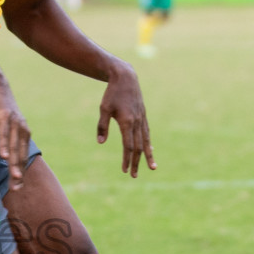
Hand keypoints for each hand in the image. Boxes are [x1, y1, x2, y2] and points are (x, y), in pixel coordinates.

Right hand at [0, 83, 30, 189]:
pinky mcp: (5, 118)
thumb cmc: (0, 108)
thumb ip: (8, 139)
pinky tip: (3, 157)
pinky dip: (4, 146)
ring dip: (15, 163)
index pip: (22, 158)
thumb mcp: (6, 125)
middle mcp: (22, 130)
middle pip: (20, 156)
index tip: (17, 187)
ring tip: (15, 177)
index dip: (21, 173)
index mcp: (23, 134)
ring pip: (15, 148)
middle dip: (19, 173)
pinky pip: (4, 135)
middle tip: (17, 188)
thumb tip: (6, 154)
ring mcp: (15, 124)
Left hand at [97, 62, 155, 177]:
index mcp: (127, 121)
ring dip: (148, 155)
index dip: (126, 159)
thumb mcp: (104, 108)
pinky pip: (147, 133)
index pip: (128, 145)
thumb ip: (102, 126)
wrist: (126, 77)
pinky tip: (150, 151)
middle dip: (136, 162)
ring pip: (146, 141)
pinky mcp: (144, 116)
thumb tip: (101, 143)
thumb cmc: (112, 93)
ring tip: (152, 168)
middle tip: (134, 176)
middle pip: (138, 147)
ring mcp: (142, 119)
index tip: (124, 170)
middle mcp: (137, 122)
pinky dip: (149, 144)